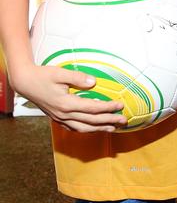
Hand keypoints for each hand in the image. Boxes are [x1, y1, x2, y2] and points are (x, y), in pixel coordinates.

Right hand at [10, 62, 125, 131]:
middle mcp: (64, 114)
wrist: (25, 82)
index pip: (93, 108)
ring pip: (83, 128)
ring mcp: (59, 118)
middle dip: (109, 121)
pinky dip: (86, 129)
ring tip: (112, 128)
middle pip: (91, 121)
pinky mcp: (57, 118)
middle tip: (124, 121)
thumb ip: (78, 78)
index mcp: (66, 104)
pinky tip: (93, 128)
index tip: (120, 106)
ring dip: (99, 129)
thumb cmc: (43, 75)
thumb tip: (94, 82)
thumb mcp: (60, 73)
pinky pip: (74, 128)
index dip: (108, 108)